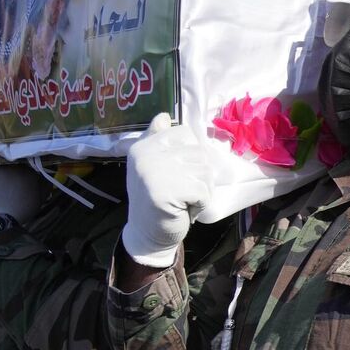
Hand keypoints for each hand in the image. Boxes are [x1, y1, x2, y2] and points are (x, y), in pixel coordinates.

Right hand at [121, 113, 212, 267]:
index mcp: (143, 145)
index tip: (175, 173)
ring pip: (205, 172)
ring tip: (181, 200)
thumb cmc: (158, 198)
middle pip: (200, 153)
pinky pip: (204, 191)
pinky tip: (183, 210)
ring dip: (201, 190)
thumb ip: (158, 139)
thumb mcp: (154, 165)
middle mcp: (146, 154)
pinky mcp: (168, 191)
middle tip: (179, 191)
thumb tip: (164, 115)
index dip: (191, 155)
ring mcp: (155, 172)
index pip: (186, 133)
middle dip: (198, 176)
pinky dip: (201, 204)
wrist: (147, 234)